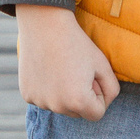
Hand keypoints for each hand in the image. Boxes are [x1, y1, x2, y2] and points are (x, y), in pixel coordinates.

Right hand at [16, 4, 118, 118]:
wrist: (45, 25)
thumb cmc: (77, 44)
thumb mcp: (103, 65)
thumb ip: (112, 90)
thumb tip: (103, 104)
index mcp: (78, 101)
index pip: (97, 113)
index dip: (98, 94)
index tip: (91, 76)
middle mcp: (57, 106)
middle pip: (77, 112)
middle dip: (81, 96)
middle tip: (75, 70)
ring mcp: (40, 101)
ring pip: (60, 106)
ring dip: (63, 94)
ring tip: (60, 68)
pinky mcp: (27, 94)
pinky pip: (44, 99)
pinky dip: (47, 89)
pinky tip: (47, 69)